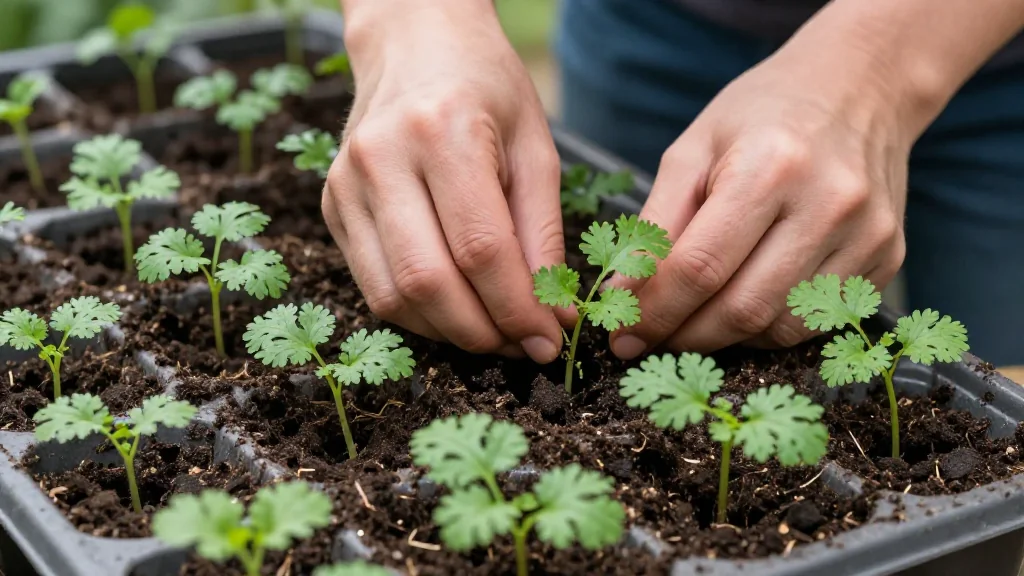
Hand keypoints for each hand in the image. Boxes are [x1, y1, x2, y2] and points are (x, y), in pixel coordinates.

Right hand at [322, 0, 564, 362]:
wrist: (414, 45)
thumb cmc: (487, 91)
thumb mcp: (535, 148)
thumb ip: (542, 233)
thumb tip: (552, 316)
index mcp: (443, 132)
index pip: (480, 250)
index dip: (519, 309)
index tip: (551, 340)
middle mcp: (381, 158)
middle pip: (428, 282)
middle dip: (483, 332)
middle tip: (523, 346)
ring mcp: (345, 184)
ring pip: (393, 296)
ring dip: (449, 332)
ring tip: (493, 332)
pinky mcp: (331, 207)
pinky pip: (373, 287)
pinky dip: (418, 315)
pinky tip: (455, 310)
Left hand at [609, 46, 912, 358]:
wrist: (857, 88)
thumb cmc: (760, 117)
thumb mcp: (692, 150)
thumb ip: (655, 225)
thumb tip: (623, 296)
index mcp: (770, 166)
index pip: (699, 266)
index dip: (654, 312)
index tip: (621, 336)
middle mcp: (829, 203)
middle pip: (742, 309)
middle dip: (683, 336)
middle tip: (647, 341)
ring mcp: (868, 235)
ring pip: (779, 328)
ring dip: (724, 338)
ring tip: (692, 320)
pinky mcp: (888, 258)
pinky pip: (814, 322)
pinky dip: (768, 327)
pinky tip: (743, 302)